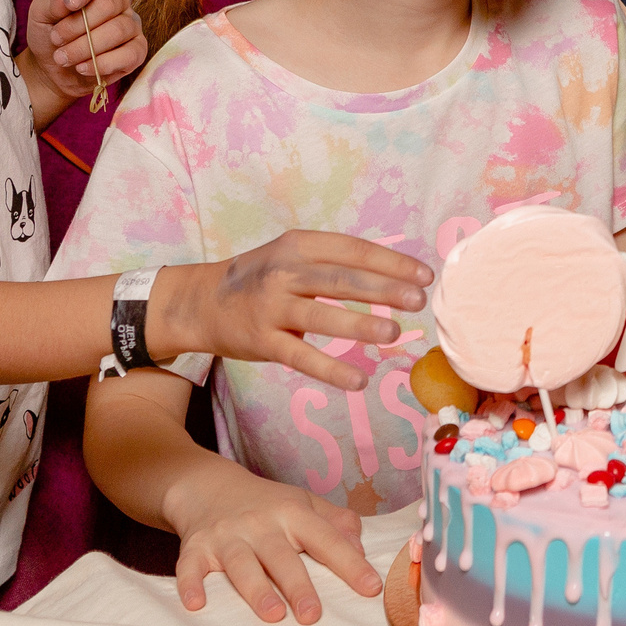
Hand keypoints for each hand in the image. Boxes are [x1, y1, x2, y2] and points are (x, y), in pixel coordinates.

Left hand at [27, 0, 147, 105]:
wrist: (52, 70)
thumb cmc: (49, 36)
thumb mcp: (40, 16)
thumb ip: (52, 3)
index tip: (70, 4)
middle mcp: (118, 2)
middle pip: (109, 4)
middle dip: (78, 25)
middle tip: (56, 39)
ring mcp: (131, 26)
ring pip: (118, 30)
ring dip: (85, 47)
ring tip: (63, 57)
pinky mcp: (137, 51)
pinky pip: (129, 54)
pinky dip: (102, 64)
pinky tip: (82, 68)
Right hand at [154, 232, 432, 388]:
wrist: (201, 300)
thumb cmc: (262, 277)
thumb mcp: (293, 254)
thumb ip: (335, 262)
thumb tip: (396, 275)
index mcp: (300, 245)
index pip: (353, 250)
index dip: (391, 262)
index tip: (424, 275)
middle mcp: (285, 271)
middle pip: (342, 278)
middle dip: (384, 288)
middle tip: (419, 301)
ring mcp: (271, 306)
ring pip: (322, 315)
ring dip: (360, 323)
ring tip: (394, 333)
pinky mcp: (262, 340)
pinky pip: (301, 357)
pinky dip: (331, 369)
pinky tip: (359, 380)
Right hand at [167, 463, 378, 623]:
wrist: (207, 485)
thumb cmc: (266, 504)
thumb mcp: (304, 504)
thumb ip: (336, 523)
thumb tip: (361, 550)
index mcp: (293, 513)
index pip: (326, 539)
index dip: (350, 563)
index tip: (371, 588)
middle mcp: (261, 523)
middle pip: (282, 556)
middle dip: (298, 586)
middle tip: (313, 616)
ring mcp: (226, 535)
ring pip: (242, 564)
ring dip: (256, 590)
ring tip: (272, 615)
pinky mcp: (195, 547)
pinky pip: (190, 567)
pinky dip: (191, 585)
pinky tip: (197, 604)